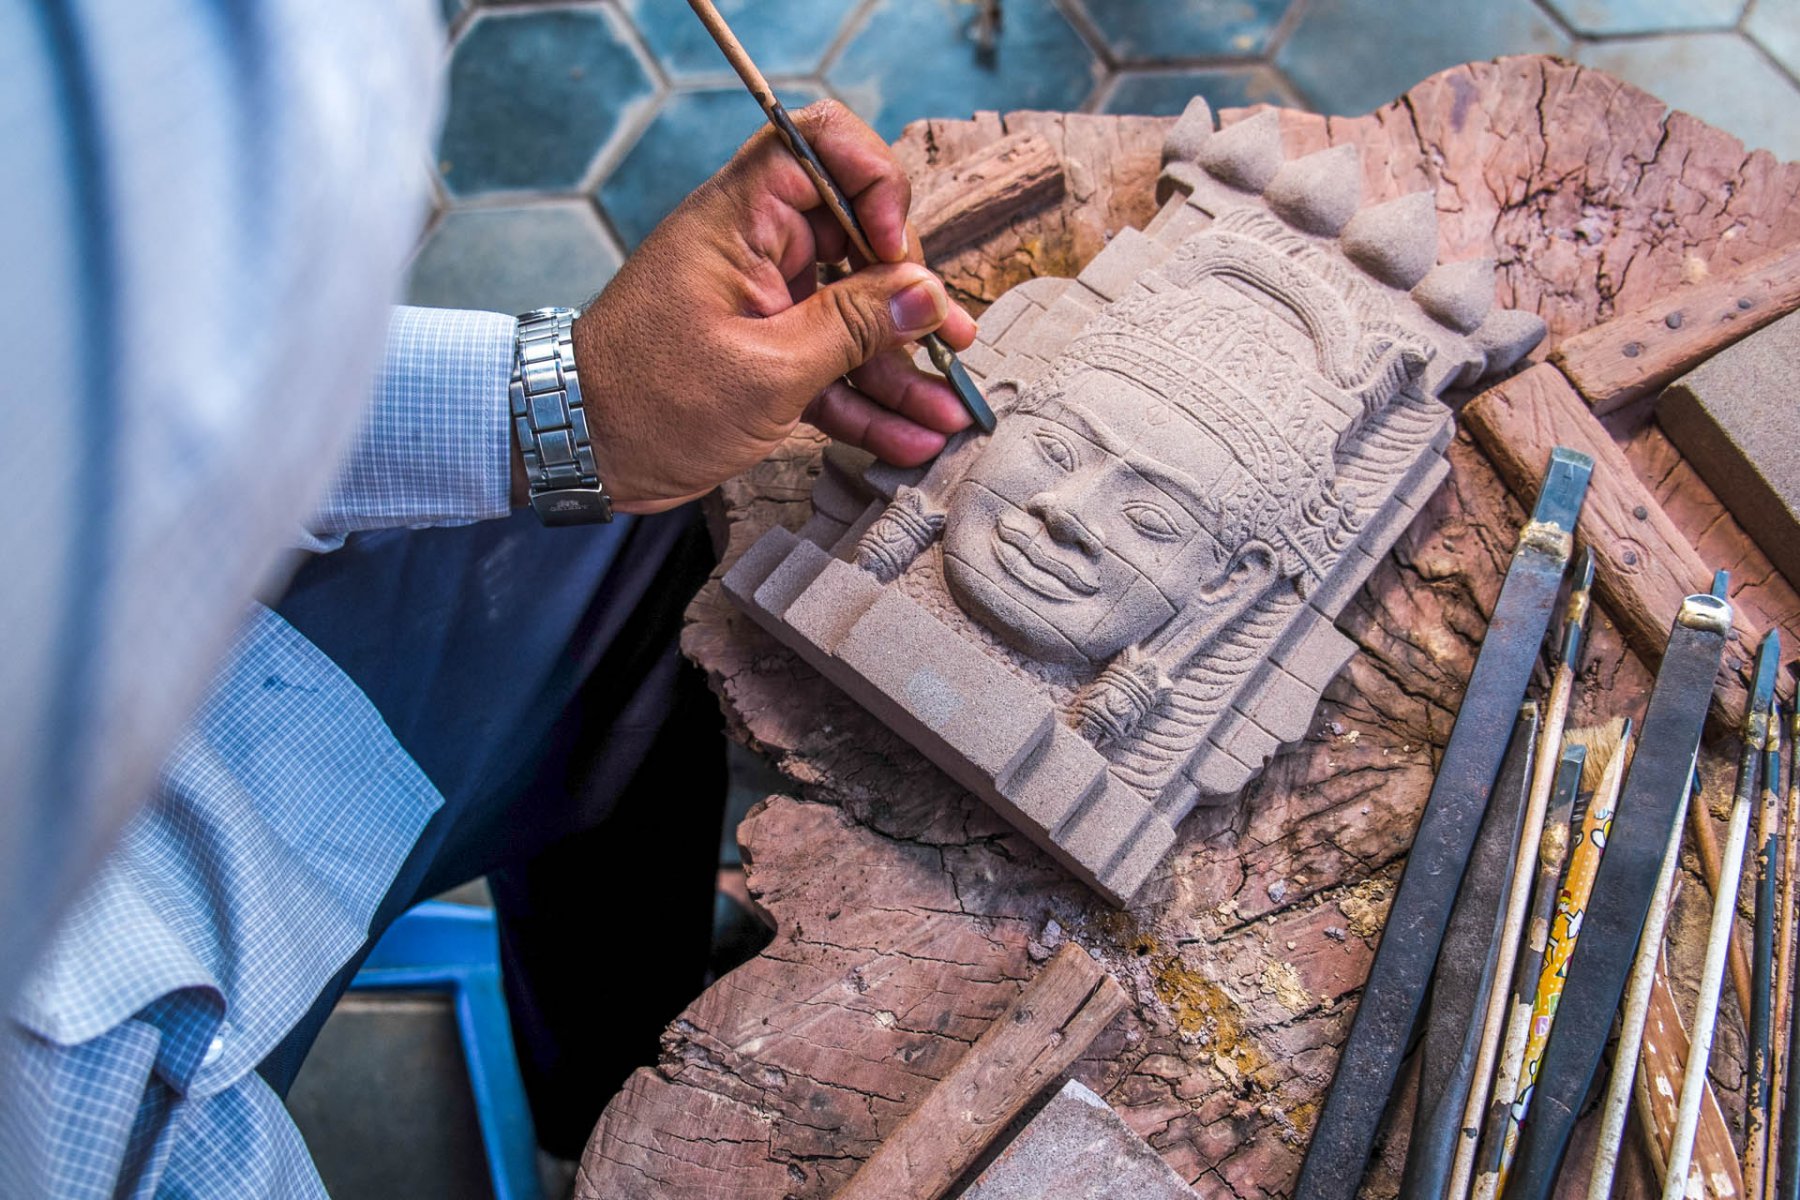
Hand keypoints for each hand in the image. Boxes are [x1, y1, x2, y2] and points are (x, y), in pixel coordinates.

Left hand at [566, 99, 977, 514]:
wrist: (579, 454)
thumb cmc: (646, 400)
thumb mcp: (765, 370)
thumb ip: (851, 328)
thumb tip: (924, 295)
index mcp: (741, 221)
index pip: (820, 147)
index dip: (873, 186)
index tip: (894, 250)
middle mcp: (756, 250)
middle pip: (858, 244)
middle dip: (911, 297)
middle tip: (947, 340)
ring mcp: (763, 305)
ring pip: (853, 317)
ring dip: (901, 366)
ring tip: (949, 411)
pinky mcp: (764, 357)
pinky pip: (831, 365)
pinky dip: (867, 401)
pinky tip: (910, 437)